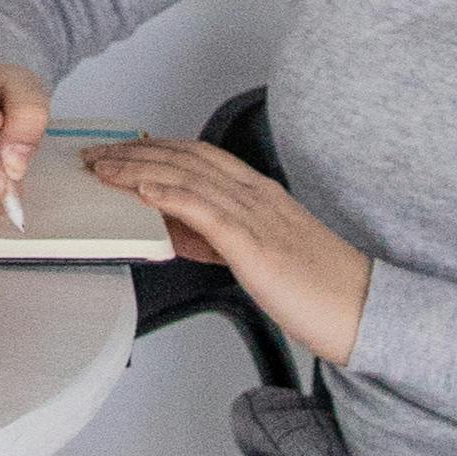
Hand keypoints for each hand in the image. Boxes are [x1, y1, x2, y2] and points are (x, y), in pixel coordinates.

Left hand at [77, 133, 374, 367]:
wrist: (359, 308)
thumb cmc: (316, 286)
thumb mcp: (259, 253)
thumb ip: (218, 237)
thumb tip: (177, 231)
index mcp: (258, 193)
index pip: (197, 155)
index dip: (154, 147)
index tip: (121, 149)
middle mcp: (254, 193)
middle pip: (184, 156)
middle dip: (135, 151)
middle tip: (97, 154)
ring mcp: (254, 214)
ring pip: (187, 175)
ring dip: (138, 167)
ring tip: (104, 168)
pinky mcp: (253, 242)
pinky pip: (204, 209)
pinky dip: (169, 194)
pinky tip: (142, 190)